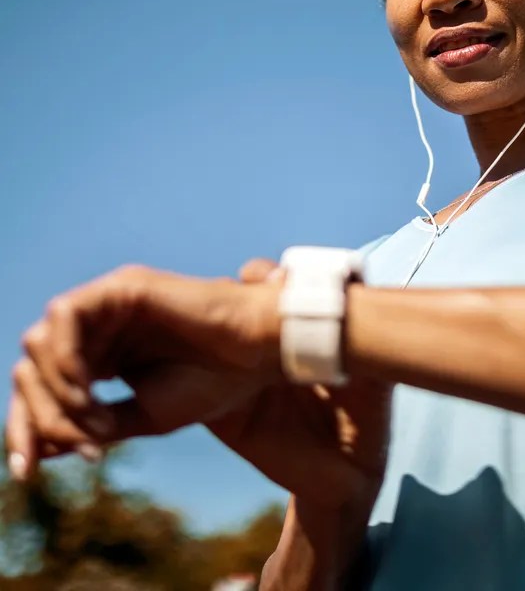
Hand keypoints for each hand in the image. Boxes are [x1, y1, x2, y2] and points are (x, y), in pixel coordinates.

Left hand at [7, 259, 390, 514]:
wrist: (263, 352)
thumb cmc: (218, 383)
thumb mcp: (146, 416)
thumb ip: (94, 427)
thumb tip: (41, 450)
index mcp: (104, 355)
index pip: (42, 389)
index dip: (26, 427)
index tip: (26, 473)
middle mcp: (98, 327)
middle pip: (30, 369)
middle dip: (36, 415)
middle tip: (81, 448)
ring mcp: (108, 304)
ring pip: (40, 344)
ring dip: (55, 391)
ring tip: (94, 421)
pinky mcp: (122, 287)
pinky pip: (66, 317)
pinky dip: (66, 357)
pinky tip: (88, 389)